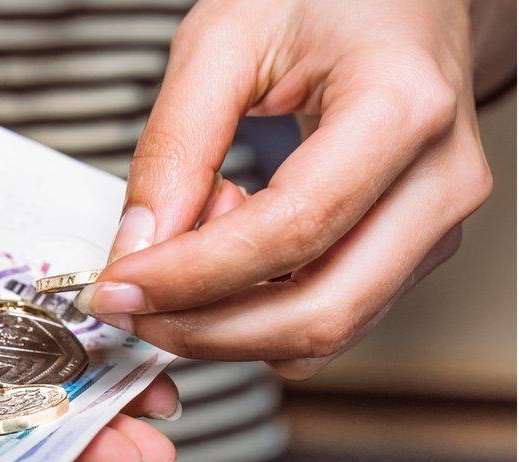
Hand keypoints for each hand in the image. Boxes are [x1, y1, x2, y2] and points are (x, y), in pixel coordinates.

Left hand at [75, 0, 495, 378]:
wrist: (395, 0)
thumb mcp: (226, 39)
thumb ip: (175, 144)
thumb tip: (139, 245)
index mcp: (402, 107)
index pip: (291, 228)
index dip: (192, 275)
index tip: (121, 285)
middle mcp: (438, 180)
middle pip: (320, 310)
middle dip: (207, 329)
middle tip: (134, 307)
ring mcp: (434, 224)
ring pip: (329, 330)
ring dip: (233, 322)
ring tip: (195, 239)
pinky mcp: (414, 249)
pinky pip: (334, 316)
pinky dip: (265, 310)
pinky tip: (235, 251)